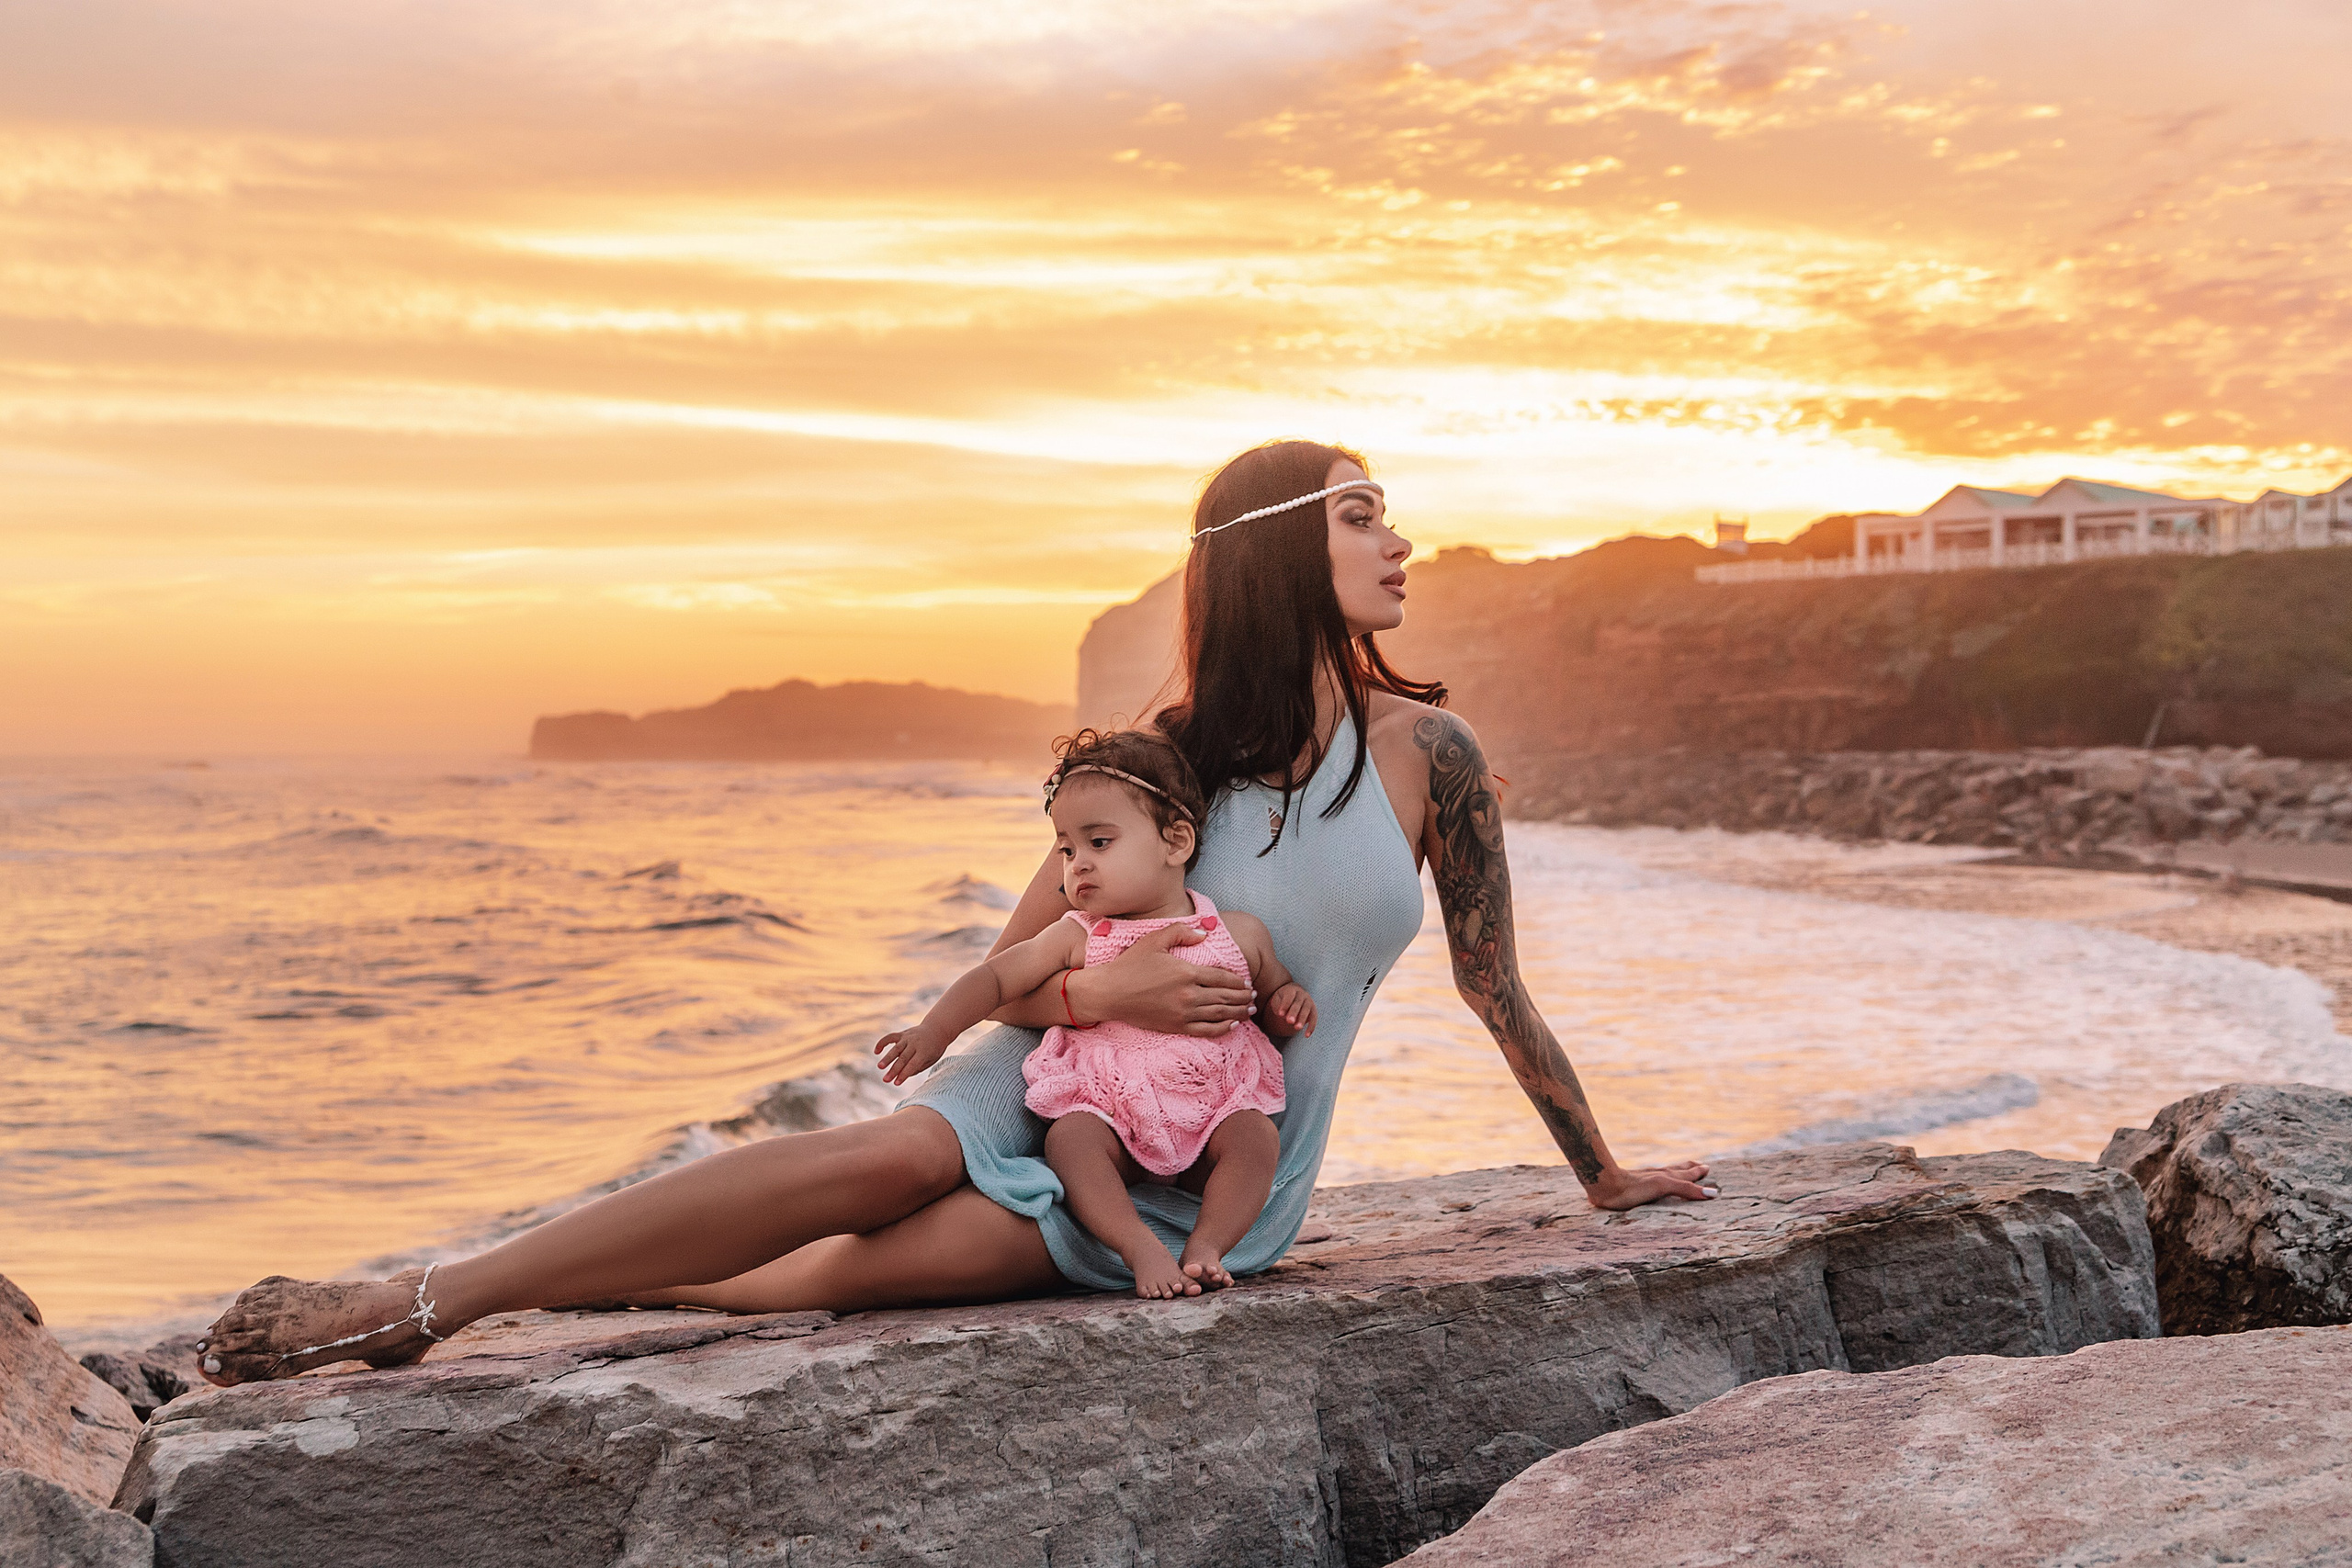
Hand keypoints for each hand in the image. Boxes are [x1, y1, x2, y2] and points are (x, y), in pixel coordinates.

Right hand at [875, 1024, 949, 1085]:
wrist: (937, 1029)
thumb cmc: (934, 1049)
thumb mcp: (931, 1060)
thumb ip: (917, 1067)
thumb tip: (902, 1075)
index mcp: (924, 1051)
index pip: (912, 1065)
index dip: (904, 1074)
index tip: (895, 1083)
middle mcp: (915, 1043)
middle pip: (903, 1058)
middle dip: (893, 1070)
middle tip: (885, 1080)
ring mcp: (908, 1037)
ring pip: (895, 1048)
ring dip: (887, 1058)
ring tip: (879, 1067)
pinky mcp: (902, 1034)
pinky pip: (890, 1037)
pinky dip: (882, 1043)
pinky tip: (876, 1051)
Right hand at [1066, 923, 1255, 1037]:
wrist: (1109, 993)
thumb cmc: (1130, 965)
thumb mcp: (1154, 940)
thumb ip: (1181, 932)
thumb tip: (1205, 934)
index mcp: (1187, 971)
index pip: (1222, 977)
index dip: (1238, 981)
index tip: (1248, 983)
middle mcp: (1189, 994)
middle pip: (1226, 997)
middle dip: (1244, 997)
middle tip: (1255, 997)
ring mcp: (1183, 1013)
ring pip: (1220, 1014)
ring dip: (1239, 1013)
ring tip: (1250, 1011)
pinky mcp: (1176, 1027)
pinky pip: (1206, 1030)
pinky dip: (1223, 1029)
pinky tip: (1232, 1025)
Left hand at [1263, 982, 1314, 1035]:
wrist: (1293, 995)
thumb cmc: (1282, 999)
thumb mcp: (1277, 1000)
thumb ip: (1279, 1007)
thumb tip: (1283, 1016)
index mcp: (1291, 989)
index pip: (1289, 996)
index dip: (1285, 1005)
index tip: (1279, 1014)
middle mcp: (1302, 994)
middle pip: (1298, 1003)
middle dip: (1294, 1013)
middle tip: (1289, 1021)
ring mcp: (1309, 1001)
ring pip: (1307, 1010)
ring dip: (1302, 1019)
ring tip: (1297, 1028)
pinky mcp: (1313, 1010)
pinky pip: (1314, 1018)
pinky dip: (1311, 1027)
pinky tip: (1306, 1035)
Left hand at [1584, 1160, 1715, 1210]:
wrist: (1605, 1186)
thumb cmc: (1633, 1187)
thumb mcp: (1664, 1186)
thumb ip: (1686, 1188)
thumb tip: (1712, 1194)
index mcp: (1666, 1176)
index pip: (1687, 1173)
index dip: (1698, 1172)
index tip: (1708, 1168)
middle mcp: (1657, 1175)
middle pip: (1677, 1170)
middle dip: (1690, 1169)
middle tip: (1701, 1166)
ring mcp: (1645, 1179)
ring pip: (1665, 1174)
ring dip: (1676, 1173)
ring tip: (1681, 1171)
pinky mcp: (1634, 1186)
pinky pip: (1652, 1182)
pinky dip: (1660, 1181)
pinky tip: (1653, 1182)